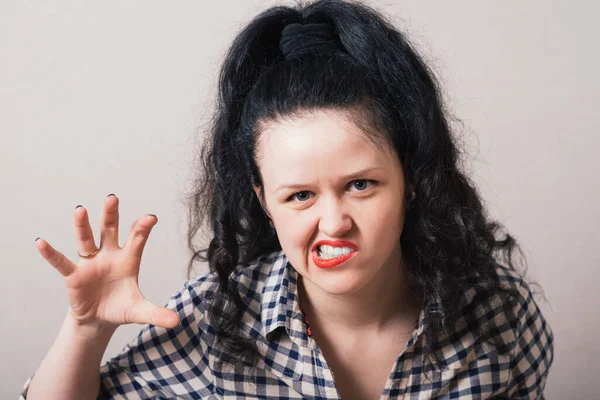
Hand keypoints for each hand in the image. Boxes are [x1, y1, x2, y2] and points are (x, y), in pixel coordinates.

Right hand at [35, 195, 180, 329]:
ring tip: (80, 210)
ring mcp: (90, 263)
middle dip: (111, 215)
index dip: (143, 228)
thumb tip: (177, 322)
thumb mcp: (139, 312)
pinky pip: (61, 262)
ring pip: (86, 240)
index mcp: (129, 259)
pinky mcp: (74, 275)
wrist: (99, 320)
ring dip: (83, 226)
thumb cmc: (120, 307)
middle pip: (110, 230)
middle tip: (112, 198)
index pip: (137, 239)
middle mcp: (109, 255)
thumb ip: (156, 314)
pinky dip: (51, 253)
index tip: (152, 217)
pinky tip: (41, 242)